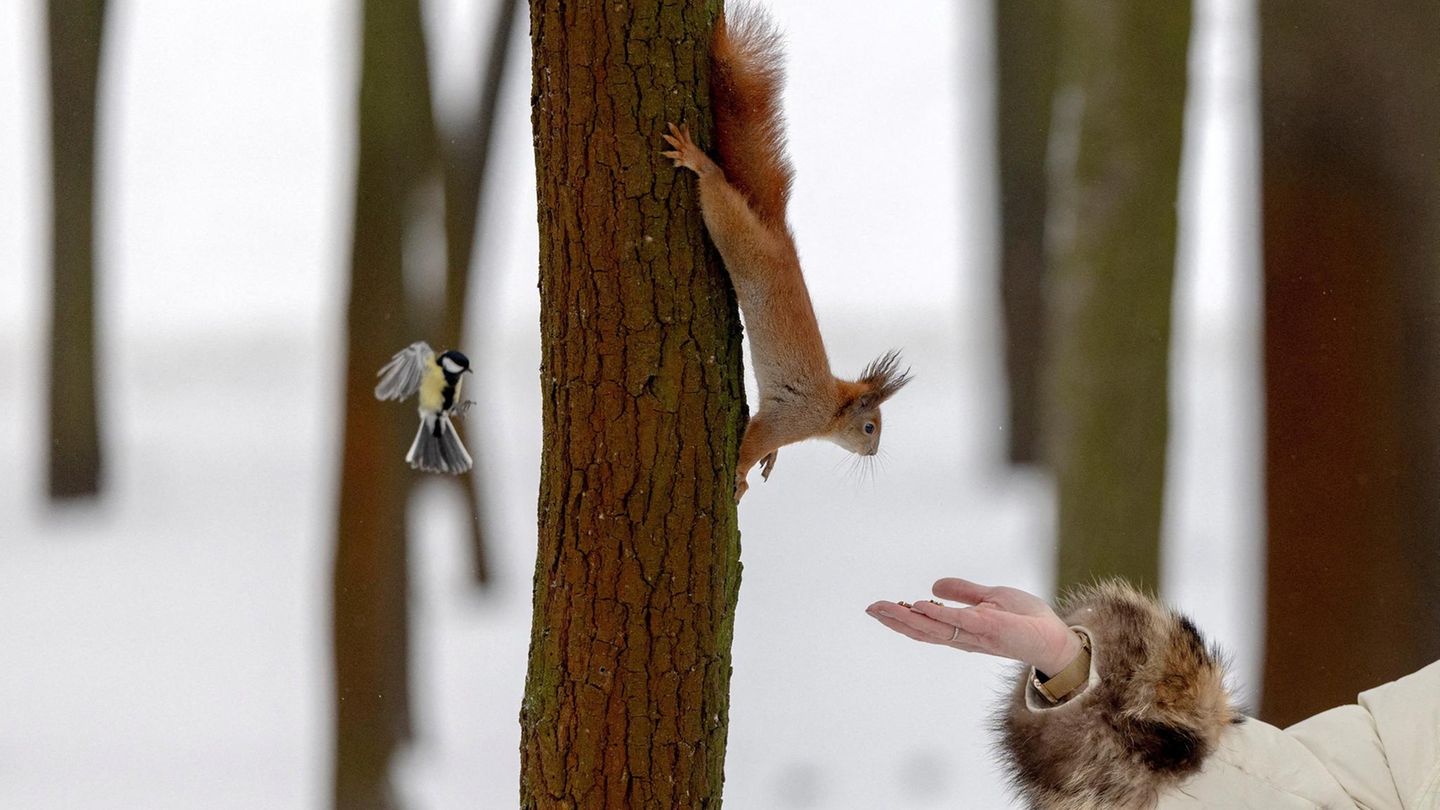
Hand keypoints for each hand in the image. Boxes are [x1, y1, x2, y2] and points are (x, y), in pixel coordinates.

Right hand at [866, 578, 1081, 675]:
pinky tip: (920, 605)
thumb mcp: (991, 598)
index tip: (879, 608)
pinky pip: (961, 622)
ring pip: (934, 629)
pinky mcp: (991, 628)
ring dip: (908, 619)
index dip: (902, 618)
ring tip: (885, 608)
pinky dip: (939, 615)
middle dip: (895, 620)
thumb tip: (933, 587)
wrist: (1056, 637)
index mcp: (962, 630)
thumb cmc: (1027, 620)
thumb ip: (964, 593)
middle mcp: (964, 637)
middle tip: (870, 608)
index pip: (926, 626)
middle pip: (923, 631)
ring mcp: (976, 634)